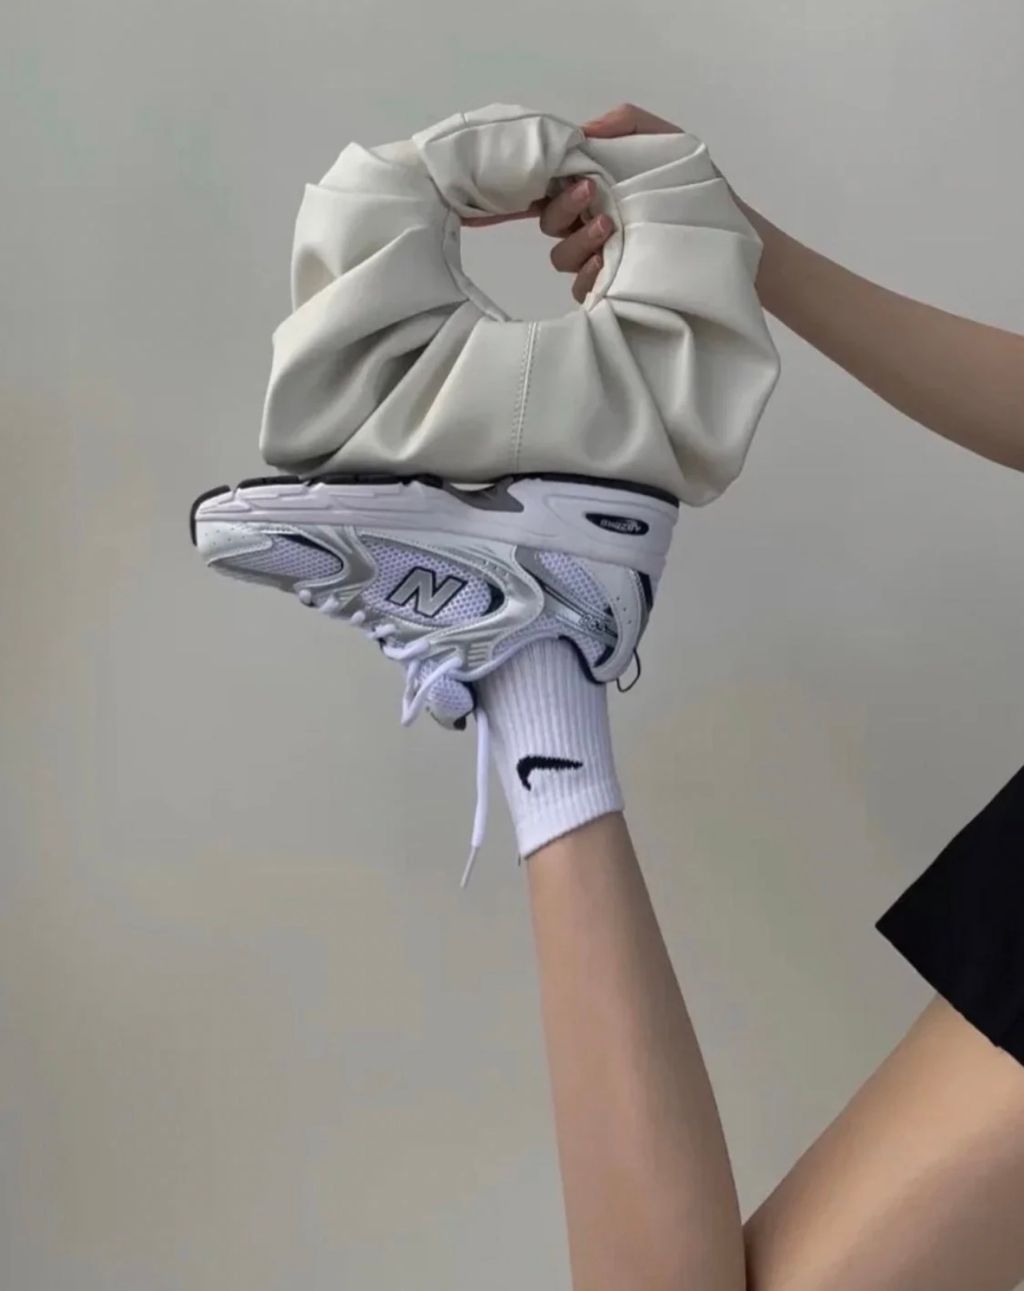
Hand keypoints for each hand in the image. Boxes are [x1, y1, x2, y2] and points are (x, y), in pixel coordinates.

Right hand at [545, 104, 682, 301]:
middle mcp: (590, 227)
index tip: (569, 168)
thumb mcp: (669, 143)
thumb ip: (628, 125)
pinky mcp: (613, 291)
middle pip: (551, 222)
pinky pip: (582, 290)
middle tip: (591, 191)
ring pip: (562, 256)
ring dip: (577, 240)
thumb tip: (584, 131)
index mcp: (595, 194)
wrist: (732, 233)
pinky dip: (587, 276)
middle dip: (564, 206)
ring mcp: (600, 261)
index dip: (549, 181)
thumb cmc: (697, 189)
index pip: (554, 189)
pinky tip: (605, 262)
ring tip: (608, 225)